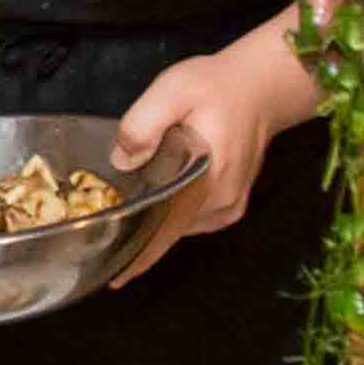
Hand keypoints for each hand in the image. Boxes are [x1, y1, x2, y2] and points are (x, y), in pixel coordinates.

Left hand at [104, 28, 300, 286]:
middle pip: (168, 232)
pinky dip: (170, 214)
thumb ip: (143, 124)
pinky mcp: (230, 205)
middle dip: (136, 236)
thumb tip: (122, 161)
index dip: (138, 257)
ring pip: (179, 226)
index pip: (166, 231)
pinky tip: (153, 200)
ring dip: (153, 223)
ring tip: (121, 214)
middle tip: (100, 235)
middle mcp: (220, 204)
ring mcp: (228, 208)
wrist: (263, 86)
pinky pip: (191, 218)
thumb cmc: (216, 86)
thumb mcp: (173, 90)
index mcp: (207, 181)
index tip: (113, 278)